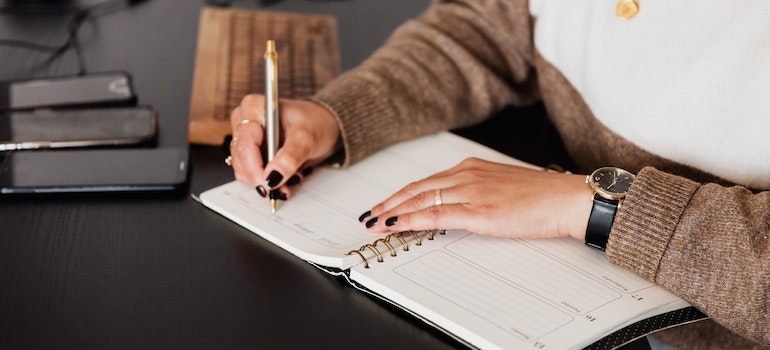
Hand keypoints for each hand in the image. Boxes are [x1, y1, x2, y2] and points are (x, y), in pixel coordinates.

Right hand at [229, 94, 340, 197]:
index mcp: (254, 108)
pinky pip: (250, 172)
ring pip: (243, 169)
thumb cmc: (315, 122)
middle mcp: (244, 120)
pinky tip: (284, 177)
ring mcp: (245, 137)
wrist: (323, 126)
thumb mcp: (307, 138)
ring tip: (289, 179)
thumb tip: (273, 177)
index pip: (245, 144)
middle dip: (262, 177)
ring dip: (265, 181)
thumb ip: (290, 157)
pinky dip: (267, 180)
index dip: (255, 168)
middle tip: (284, 187)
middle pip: (241, 158)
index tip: (269, 184)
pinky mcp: (251, 151)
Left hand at [360, 158, 593, 240]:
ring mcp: (471, 191)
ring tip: (374, 223)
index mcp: (471, 168)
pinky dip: (411, 219)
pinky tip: (396, 225)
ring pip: (420, 200)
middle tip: (369, 215)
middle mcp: (466, 175)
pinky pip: (435, 214)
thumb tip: (458, 207)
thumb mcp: (501, 188)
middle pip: (416, 189)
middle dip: (388, 203)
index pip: (426, 181)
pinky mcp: (478, 211)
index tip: (385, 204)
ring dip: (392, 212)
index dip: (401, 194)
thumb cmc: (541, 196)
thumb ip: (477, 193)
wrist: (566, 199)